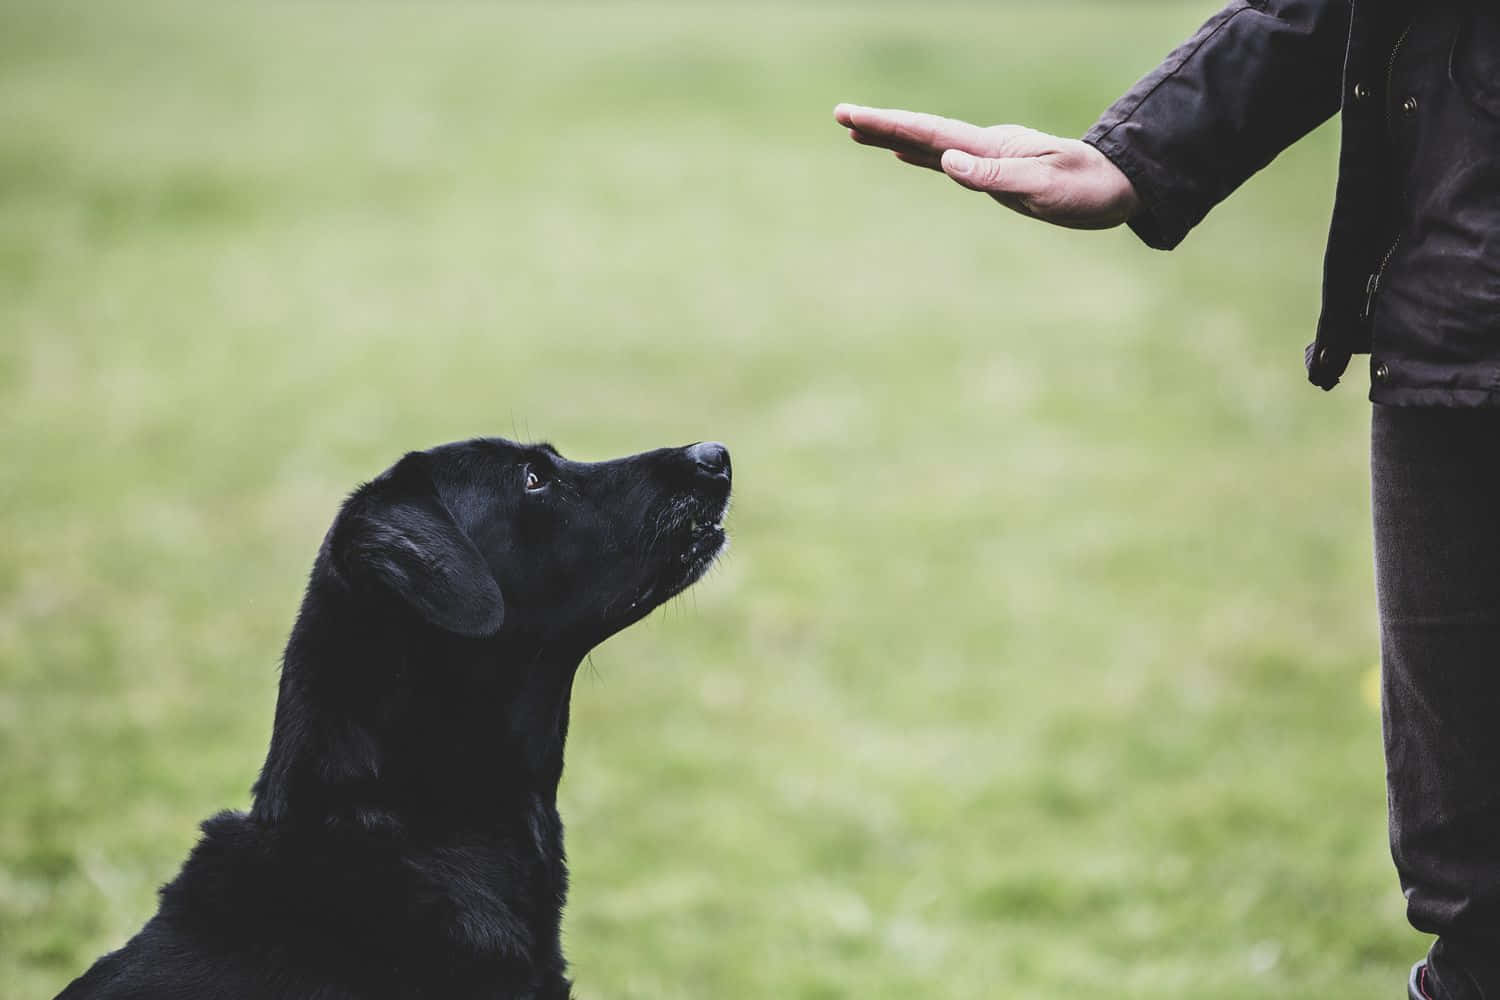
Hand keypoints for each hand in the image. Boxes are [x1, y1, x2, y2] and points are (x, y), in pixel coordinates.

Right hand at [834, 104, 1139, 230]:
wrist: (1122, 186)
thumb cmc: (1087, 190)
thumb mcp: (1042, 189)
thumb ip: (994, 176)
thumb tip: (946, 162)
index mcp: (991, 148)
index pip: (928, 134)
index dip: (888, 125)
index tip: (852, 115)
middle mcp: (985, 147)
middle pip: (922, 132)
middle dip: (881, 124)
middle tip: (841, 114)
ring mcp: (988, 157)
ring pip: (930, 143)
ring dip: (893, 137)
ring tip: (859, 131)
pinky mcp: (996, 171)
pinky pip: (945, 158)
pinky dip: (919, 154)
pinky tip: (904, 155)